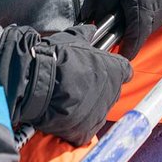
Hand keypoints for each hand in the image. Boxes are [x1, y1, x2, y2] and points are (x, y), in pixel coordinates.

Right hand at [22, 25, 132, 145]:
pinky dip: (75, 124)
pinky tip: (63, 115)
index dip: (115, 69)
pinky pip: (84, 129)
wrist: (37, 82)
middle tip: (78, 83)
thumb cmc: (56, 58)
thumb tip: (91, 30)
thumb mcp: (72, 39)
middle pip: (111, 92)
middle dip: (99, 88)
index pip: (124, 71)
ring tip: (67, 99)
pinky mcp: (84, 131)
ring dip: (87, 106)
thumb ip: (85, 34)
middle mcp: (112, 93)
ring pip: (98, 111)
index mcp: (114, 70)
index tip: (104, 69)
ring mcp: (99, 114)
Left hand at [98, 0, 161, 59]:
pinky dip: (157, 11)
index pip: (138, 34)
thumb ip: (105, 9)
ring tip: (137, 9)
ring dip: (147, 21)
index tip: (125, 53)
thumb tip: (101, 27)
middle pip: (148, 28)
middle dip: (136, 31)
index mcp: (142, 1)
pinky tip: (148, 2)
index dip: (131, 47)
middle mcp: (160, 0)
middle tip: (125, 27)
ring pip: (158, 20)